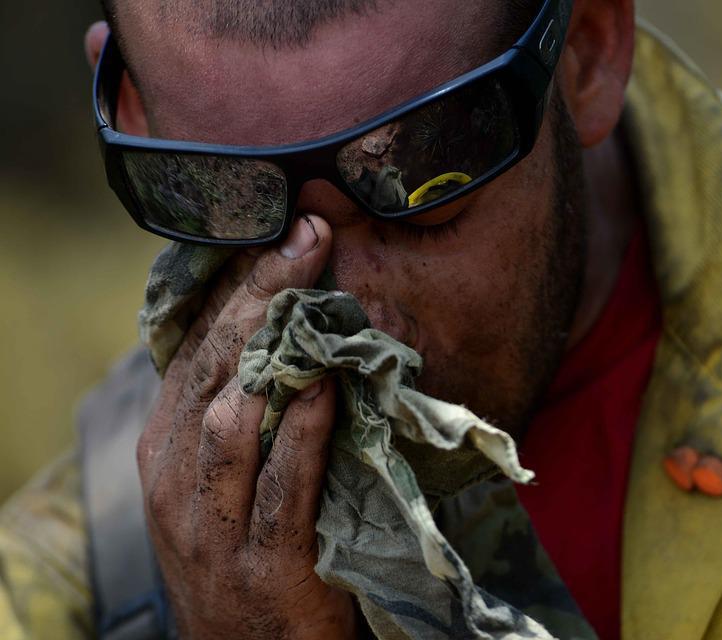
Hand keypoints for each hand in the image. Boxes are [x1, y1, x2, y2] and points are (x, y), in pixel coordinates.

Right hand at [137, 216, 356, 638]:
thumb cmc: (246, 547)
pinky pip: (281, 486)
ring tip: (312, 288)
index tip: (281, 230)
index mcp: (168, 446)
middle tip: (306, 234)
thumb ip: (238, 411)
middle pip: (213, 367)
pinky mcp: (261, 562)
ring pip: (232, 418)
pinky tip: (324, 386)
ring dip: (274, 350)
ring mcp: (213, 523)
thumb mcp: (221, 477)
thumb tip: (279, 330)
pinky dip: (301, 432)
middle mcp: (177, 477)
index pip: (196, 348)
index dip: (236, 287)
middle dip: (258, 295)